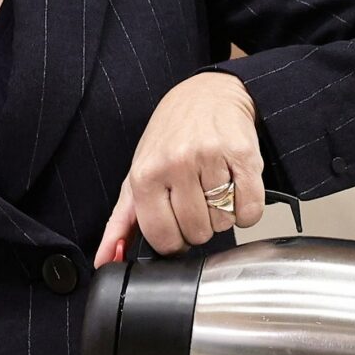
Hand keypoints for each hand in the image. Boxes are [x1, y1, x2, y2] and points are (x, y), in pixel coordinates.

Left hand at [95, 72, 263, 264]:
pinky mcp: (242, 153)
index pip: (164, 238)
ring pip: (224, 223)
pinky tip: (236, 190)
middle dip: (200, 226)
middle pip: (197, 233)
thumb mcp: (138, 174)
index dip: (174, 241)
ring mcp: (210, 157)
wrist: (208, 94)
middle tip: (198, 200)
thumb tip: (103, 260)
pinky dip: (247, 210)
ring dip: (223, 215)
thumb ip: (121, 222)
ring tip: (216, 189)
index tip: (177, 225)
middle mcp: (176, 163)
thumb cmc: (171, 137)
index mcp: (146, 174)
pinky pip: (251, 209)